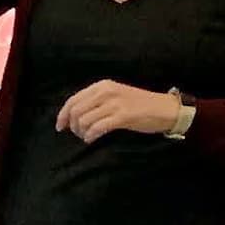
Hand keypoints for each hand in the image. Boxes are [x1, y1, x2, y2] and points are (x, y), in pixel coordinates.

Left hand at [57, 79, 187, 141]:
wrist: (165, 109)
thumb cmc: (138, 105)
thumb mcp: (114, 96)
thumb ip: (95, 101)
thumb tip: (72, 115)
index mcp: (102, 85)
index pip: (73, 100)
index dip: (63, 115)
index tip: (60, 127)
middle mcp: (107, 92)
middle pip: (76, 111)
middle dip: (73, 125)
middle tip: (78, 134)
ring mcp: (115, 103)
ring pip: (85, 120)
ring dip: (82, 132)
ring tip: (87, 136)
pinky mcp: (123, 116)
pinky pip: (98, 128)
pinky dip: (91, 135)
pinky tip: (92, 139)